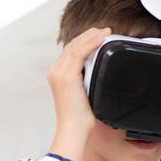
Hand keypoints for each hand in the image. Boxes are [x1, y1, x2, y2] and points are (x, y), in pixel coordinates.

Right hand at [47, 27, 110, 160]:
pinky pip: (79, 53)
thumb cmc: (79, 117)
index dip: (85, 41)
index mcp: (57, 74)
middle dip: (88, 35)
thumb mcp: (84, 93)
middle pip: (72, 45)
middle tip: (104, 31)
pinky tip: (101, 39)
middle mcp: (55, 71)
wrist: (73, 129)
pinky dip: (91, 43)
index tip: (98, 37)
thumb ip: (86, 79)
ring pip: (75, 46)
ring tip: (105, 32)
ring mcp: (59, 72)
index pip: (70, 51)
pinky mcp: (66, 76)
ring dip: (91, 36)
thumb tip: (98, 72)